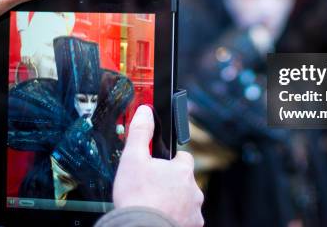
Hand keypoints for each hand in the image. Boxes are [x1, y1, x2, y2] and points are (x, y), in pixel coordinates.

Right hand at [113, 105, 203, 226]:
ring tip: (154, 205)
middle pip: (184, 181)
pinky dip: (175, 217)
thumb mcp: (132, 159)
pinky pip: (185, 219)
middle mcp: (194, 190)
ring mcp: (194, 210)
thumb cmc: (137, 198)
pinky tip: (160, 217)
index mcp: (182, 170)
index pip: (183, 158)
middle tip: (152, 189)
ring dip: (174, 201)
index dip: (170, 161)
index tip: (159, 166)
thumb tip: (145, 112)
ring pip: (185, 201)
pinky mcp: (191, 226)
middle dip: (171, 183)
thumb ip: (140, 132)